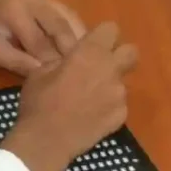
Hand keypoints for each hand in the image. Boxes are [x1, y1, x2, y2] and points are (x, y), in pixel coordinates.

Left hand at [0, 0, 85, 76]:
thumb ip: (19, 63)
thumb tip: (47, 77)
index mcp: (15, 9)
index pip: (42, 41)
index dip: (54, 63)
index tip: (68, 82)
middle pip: (61, 25)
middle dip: (75, 50)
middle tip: (90, 72)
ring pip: (68, 16)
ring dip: (80, 38)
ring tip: (91, 61)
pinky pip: (63, 12)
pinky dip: (73, 29)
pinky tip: (81, 47)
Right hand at [1, 22, 137, 170]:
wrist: (46, 141)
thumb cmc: (39, 102)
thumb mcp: (40, 72)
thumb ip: (61, 60)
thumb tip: (70, 59)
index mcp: (90, 53)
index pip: (110, 28)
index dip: (101, 35)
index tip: (90, 45)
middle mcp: (111, 69)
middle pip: (131, 51)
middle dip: (119, 55)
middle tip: (100, 66)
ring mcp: (119, 94)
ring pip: (122, 81)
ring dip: (109, 84)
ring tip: (89, 98)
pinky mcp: (122, 116)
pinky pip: (119, 104)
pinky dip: (108, 107)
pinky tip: (91, 116)